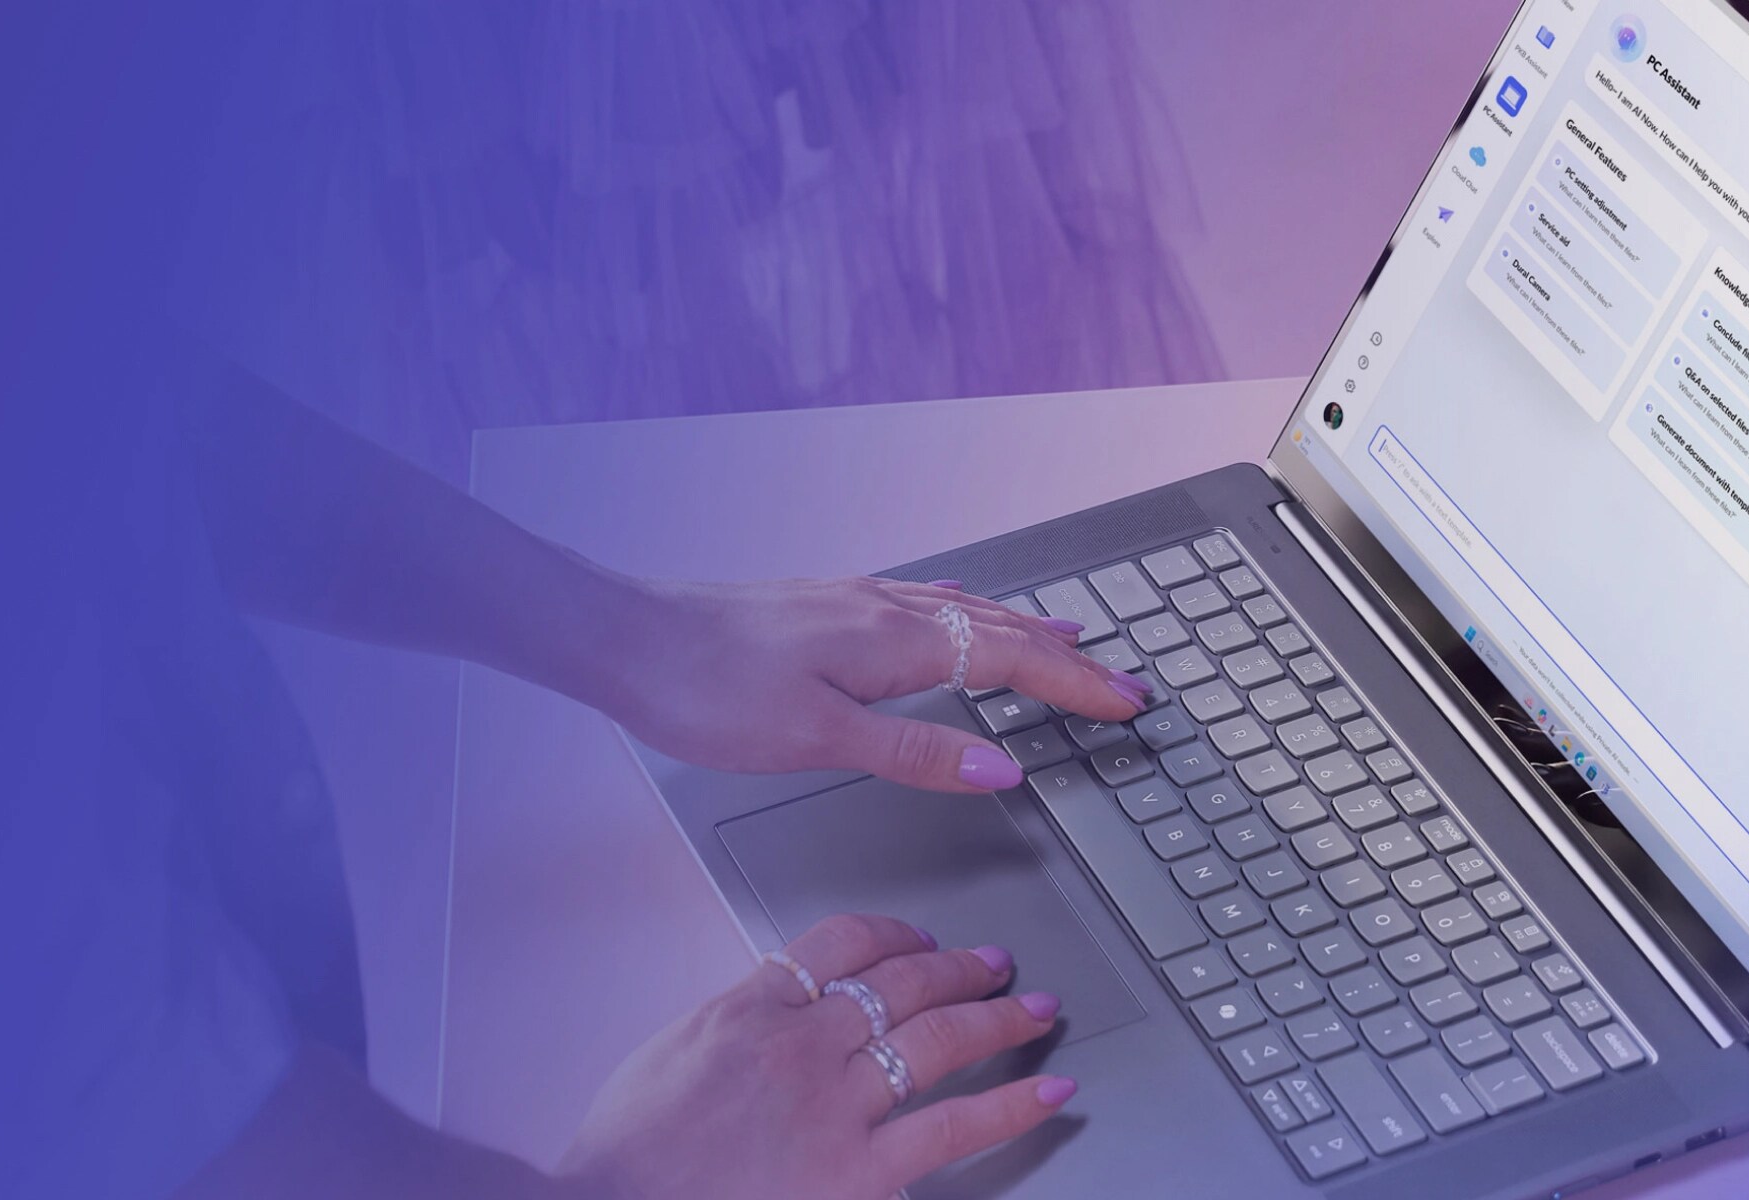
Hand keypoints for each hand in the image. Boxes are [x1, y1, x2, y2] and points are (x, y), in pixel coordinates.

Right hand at [556, 914, 1072, 1199]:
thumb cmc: (629, 1154)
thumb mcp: (672, 1057)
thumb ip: (735, 1028)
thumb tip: (774, 1017)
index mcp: (750, 1008)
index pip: (839, 942)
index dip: (893, 934)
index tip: (916, 939)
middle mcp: (801, 1045)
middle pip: (901, 981)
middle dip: (959, 967)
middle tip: (994, 963)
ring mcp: (835, 1106)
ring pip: (938, 1038)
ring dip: (998, 1016)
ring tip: (1035, 1008)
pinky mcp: (859, 1169)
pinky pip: (953, 1125)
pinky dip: (1011, 1104)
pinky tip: (1049, 1092)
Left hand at [584, 577, 1148, 791]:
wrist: (622, 639)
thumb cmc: (704, 689)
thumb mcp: (817, 738)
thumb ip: (913, 753)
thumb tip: (999, 764)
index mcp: (890, 642)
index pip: (1009, 659)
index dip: (1074, 684)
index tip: (1127, 702)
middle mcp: (877, 610)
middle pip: (995, 630)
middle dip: (1065, 656)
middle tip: (1120, 677)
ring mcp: (848, 604)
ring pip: (958, 612)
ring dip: (1019, 628)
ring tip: (1064, 635)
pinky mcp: (818, 608)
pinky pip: (916, 604)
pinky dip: (959, 613)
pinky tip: (950, 610)